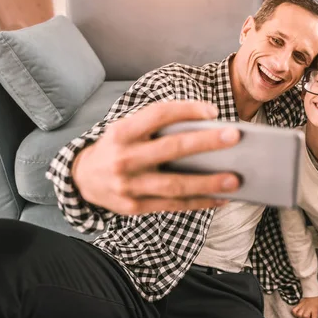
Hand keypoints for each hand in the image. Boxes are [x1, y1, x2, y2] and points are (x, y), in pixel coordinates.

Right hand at [73, 101, 240, 214]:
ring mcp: (129, 185)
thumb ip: (157, 127)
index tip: (213, 111)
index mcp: (122, 132)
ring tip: (234, 180)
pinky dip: (199, 202)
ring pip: (175, 185)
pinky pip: (173, 205)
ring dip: (208, 182)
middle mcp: (124, 158)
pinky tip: (220, 198)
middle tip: (234, 137)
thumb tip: (206, 128)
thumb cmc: (117, 148)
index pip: (158, 115)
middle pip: (171, 149)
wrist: (83, 178)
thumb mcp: (128, 130)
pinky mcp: (134, 207)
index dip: (187, 110)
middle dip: (205, 142)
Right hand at [291, 296, 317, 317]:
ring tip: (305, 317)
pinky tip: (299, 314)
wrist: (312, 292)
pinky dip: (295, 314)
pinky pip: (294, 310)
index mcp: (314, 308)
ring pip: (299, 315)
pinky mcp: (298, 305)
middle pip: (305, 317)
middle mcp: (308, 307)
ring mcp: (302, 306)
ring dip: (302, 317)